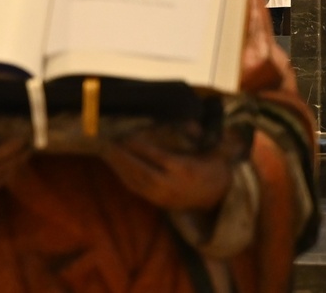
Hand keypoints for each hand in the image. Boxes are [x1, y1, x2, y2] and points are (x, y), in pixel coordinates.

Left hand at [101, 129, 231, 211]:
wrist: (218, 198)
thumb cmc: (212, 167)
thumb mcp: (212, 151)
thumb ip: (199, 137)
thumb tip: (191, 122)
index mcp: (186, 170)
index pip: (159, 158)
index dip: (141, 147)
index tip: (127, 137)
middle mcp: (173, 185)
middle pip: (143, 171)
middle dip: (124, 157)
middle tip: (109, 143)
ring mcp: (164, 196)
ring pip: (137, 181)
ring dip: (120, 166)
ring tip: (107, 151)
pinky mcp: (158, 202)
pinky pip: (137, 189)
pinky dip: (124, 176)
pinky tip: (115, 165)